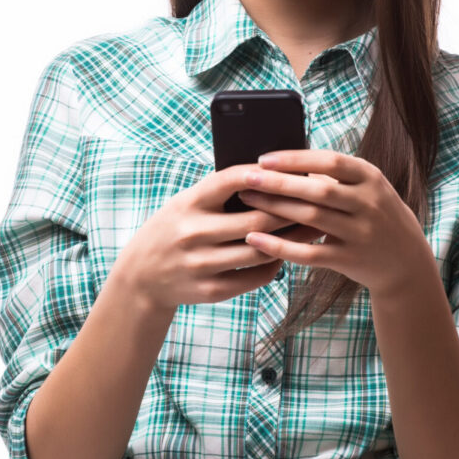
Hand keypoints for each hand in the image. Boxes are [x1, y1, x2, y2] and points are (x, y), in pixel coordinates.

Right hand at [110, 163, 322, 314]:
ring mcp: (201, 264)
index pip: (231, 180)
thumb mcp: (185, 204)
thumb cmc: (173, 230)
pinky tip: (286, 254)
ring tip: (311, 228)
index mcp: (188, 203)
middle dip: (291, 210)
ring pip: (260, 250)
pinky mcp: (210, 290)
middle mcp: (193, 232)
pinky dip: (274, 265)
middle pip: (256, 219)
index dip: (264, 173)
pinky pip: (254, 277)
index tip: (291, 168)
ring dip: (290, 240)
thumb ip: (218, 192)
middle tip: (318, 202)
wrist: (141, 277)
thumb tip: (269, 172)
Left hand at [236, 150, 435, 297]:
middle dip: (279, 182)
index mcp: (371, 178)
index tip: (264, 158)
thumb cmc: (375, 215)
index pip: (330, 161)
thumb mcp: (366, 188)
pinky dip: (280, 247)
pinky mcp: (350, 259)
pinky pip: (309, 253)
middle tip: (247, 178)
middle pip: (318, 189)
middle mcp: (369, 203)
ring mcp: (361, 233)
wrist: (406, 261)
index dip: (295, 159)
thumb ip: (333, 176)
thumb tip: (284, 161)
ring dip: (275, 209)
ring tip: (247, 201)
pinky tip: (255, 240)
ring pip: (312, 218)